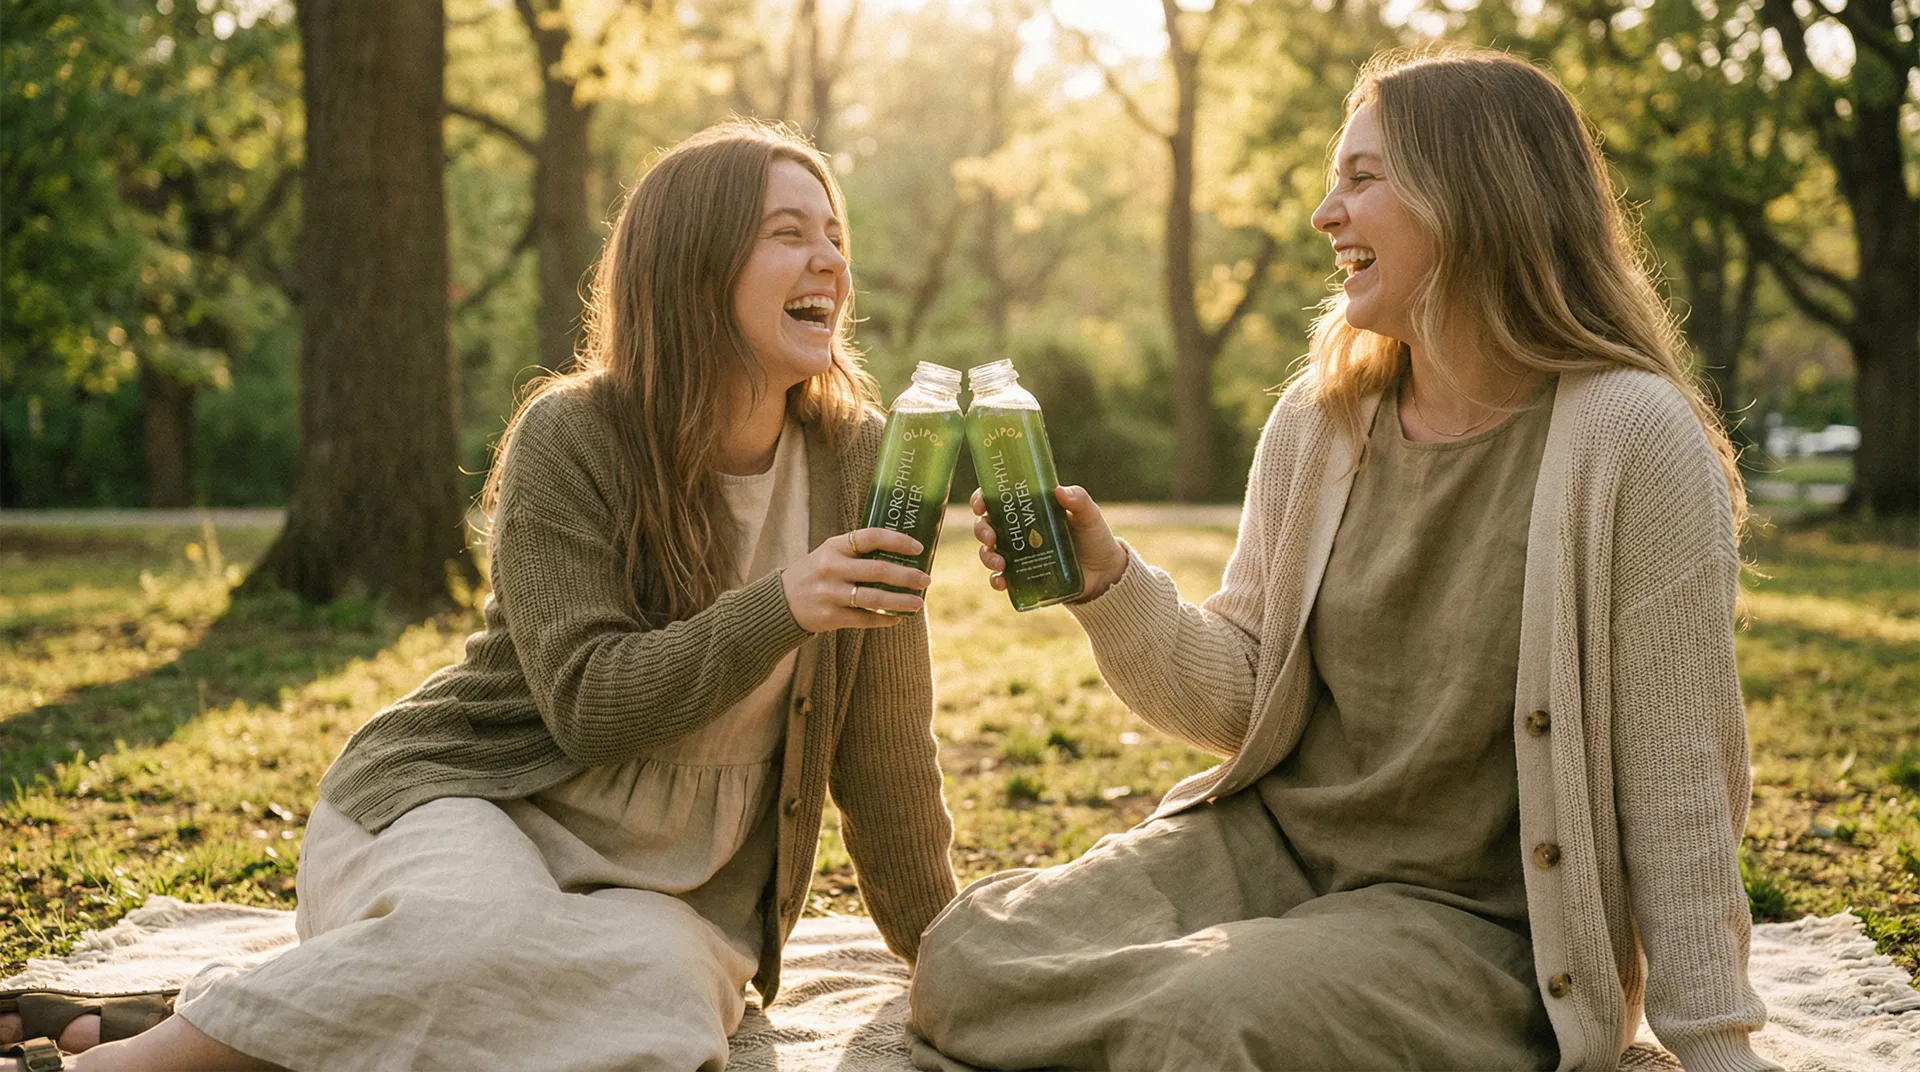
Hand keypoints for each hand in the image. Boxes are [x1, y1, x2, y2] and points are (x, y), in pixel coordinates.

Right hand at [780, 528, 930, 631]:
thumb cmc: (815, 573)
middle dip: (907, 576)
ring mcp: (831, 594)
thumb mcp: (829, 553)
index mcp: (834, 546)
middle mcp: (832, 568)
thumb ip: (857, 552)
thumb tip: (902, 556)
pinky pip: (864, 619)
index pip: (871, 537)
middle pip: (878, 570)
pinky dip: (884, 619)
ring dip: (900, 601)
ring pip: (874, 599)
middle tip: (926, 580)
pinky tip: (897, 618)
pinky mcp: (830, 617)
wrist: (781, 602)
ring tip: (918, 602)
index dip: (898, 541)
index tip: (919, 548)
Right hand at [969, 485, 1127, 600]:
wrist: (1104, 574)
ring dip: (987, 557)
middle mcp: (1018, 530)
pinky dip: (996, 581)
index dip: (982, 499)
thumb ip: (1079, 501)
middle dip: (982, 530)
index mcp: (1029, 508)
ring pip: (988, 552)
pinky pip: (1000, 579)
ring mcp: (1018, 554)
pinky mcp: (1022, 577)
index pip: (997, 498)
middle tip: (991, 538)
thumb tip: (1059, 491)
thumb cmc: (1095, 537)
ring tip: (1000, 564)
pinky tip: (1001, 582)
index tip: (981, 505)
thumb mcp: (1089, 516)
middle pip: (986, 525)